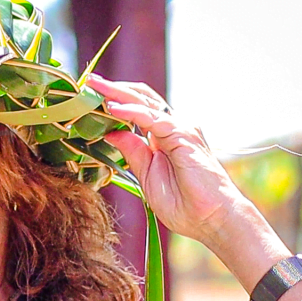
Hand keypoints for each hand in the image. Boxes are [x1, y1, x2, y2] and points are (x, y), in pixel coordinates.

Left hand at [86, 75, 245, 244]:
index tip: (90, 95)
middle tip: (89, 81)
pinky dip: (131, 112)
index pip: (137, 108)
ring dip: (118, 94)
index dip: (115, 99)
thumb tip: (109, 132)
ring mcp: (180, 129)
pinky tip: (113, 109)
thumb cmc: (184, 204)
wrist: (212, 220)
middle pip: (140, 98)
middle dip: (113, 89)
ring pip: (145, 103)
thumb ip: (131, 152)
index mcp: (163, 137)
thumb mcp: (146, 174)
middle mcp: (173, 128)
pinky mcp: (183, 136)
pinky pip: (153, 119)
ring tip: (95, 88)